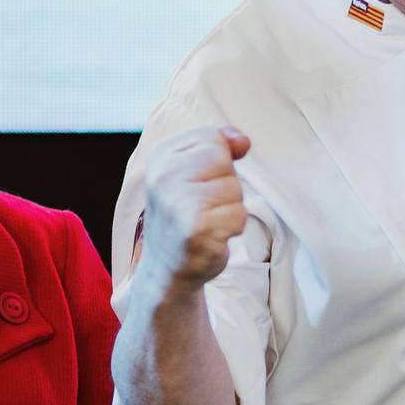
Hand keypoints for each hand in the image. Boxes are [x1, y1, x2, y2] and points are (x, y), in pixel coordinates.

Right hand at [139, 125, 250, 289]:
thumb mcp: (191, 172)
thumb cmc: (185, 214)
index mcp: (161, 156)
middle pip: (223, 159)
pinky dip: (232, 227)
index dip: (218, 160)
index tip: (199, 181)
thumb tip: (243, 141)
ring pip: (234, 188)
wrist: (166, 267)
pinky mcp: (197, 229)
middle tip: (205, 204)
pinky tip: (211, 235)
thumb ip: (217, 146)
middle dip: (225, 182)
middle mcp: (163, 177)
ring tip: (207, 220)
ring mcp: (178, 203)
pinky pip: (239, 215)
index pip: (212, 137)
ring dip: (230, 207)